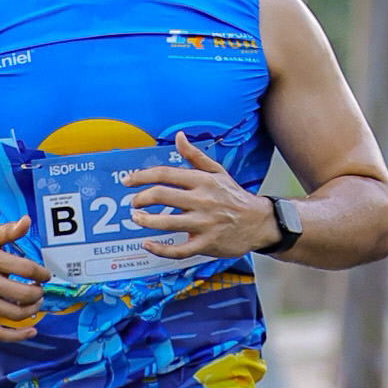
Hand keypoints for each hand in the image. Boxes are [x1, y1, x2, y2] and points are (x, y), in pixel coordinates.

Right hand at [0, 216, 47, 338]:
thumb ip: (8, 231)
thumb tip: (27, 221)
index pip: (25, 268)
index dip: (41, 273)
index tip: (44, 275)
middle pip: (22, 293)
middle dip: (38, 293)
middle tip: (39, 290)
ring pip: (14, 313)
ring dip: (31, 310)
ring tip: (35, 304)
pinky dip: (16, 335)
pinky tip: (31, 331)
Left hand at [127, 133, 273, 262]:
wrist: (259, 222)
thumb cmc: (234, 196)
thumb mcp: (218, 172)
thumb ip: (195, 156)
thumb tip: (178, 137)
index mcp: (202, 181)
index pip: (165, 174)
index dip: (142, 176)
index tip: (128, 181)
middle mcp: (202, 200)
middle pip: (162, 196)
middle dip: (141, 198)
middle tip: (133, 202)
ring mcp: (204, 223)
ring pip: (167, 223)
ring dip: (146, 221)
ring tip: (136, 218)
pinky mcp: (206, 243)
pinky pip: (178, 250)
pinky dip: (160, 249)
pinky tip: (148, 244)